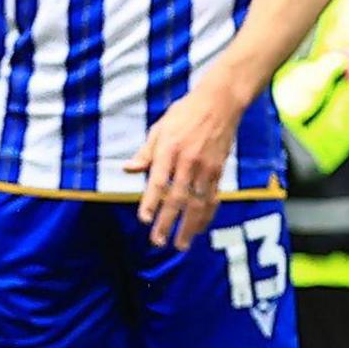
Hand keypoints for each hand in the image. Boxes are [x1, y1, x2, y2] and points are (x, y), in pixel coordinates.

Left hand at [128, 81, 242, 248]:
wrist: (220, 103)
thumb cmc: (185, 113)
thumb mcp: (160, 128)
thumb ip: (145, 152)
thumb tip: (127, 169)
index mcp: (169, 149)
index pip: (158, 180)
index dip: (151, 201)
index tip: (144, 219)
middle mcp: (188, 161)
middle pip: (177, 197)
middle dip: (167, 222)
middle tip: (158, 241)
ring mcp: (206, 167)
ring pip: (197, 203)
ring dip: (188, 226)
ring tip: (180, 244)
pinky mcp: (219, 171)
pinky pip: (212, 198)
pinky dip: (206, 216)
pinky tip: (199, 229)